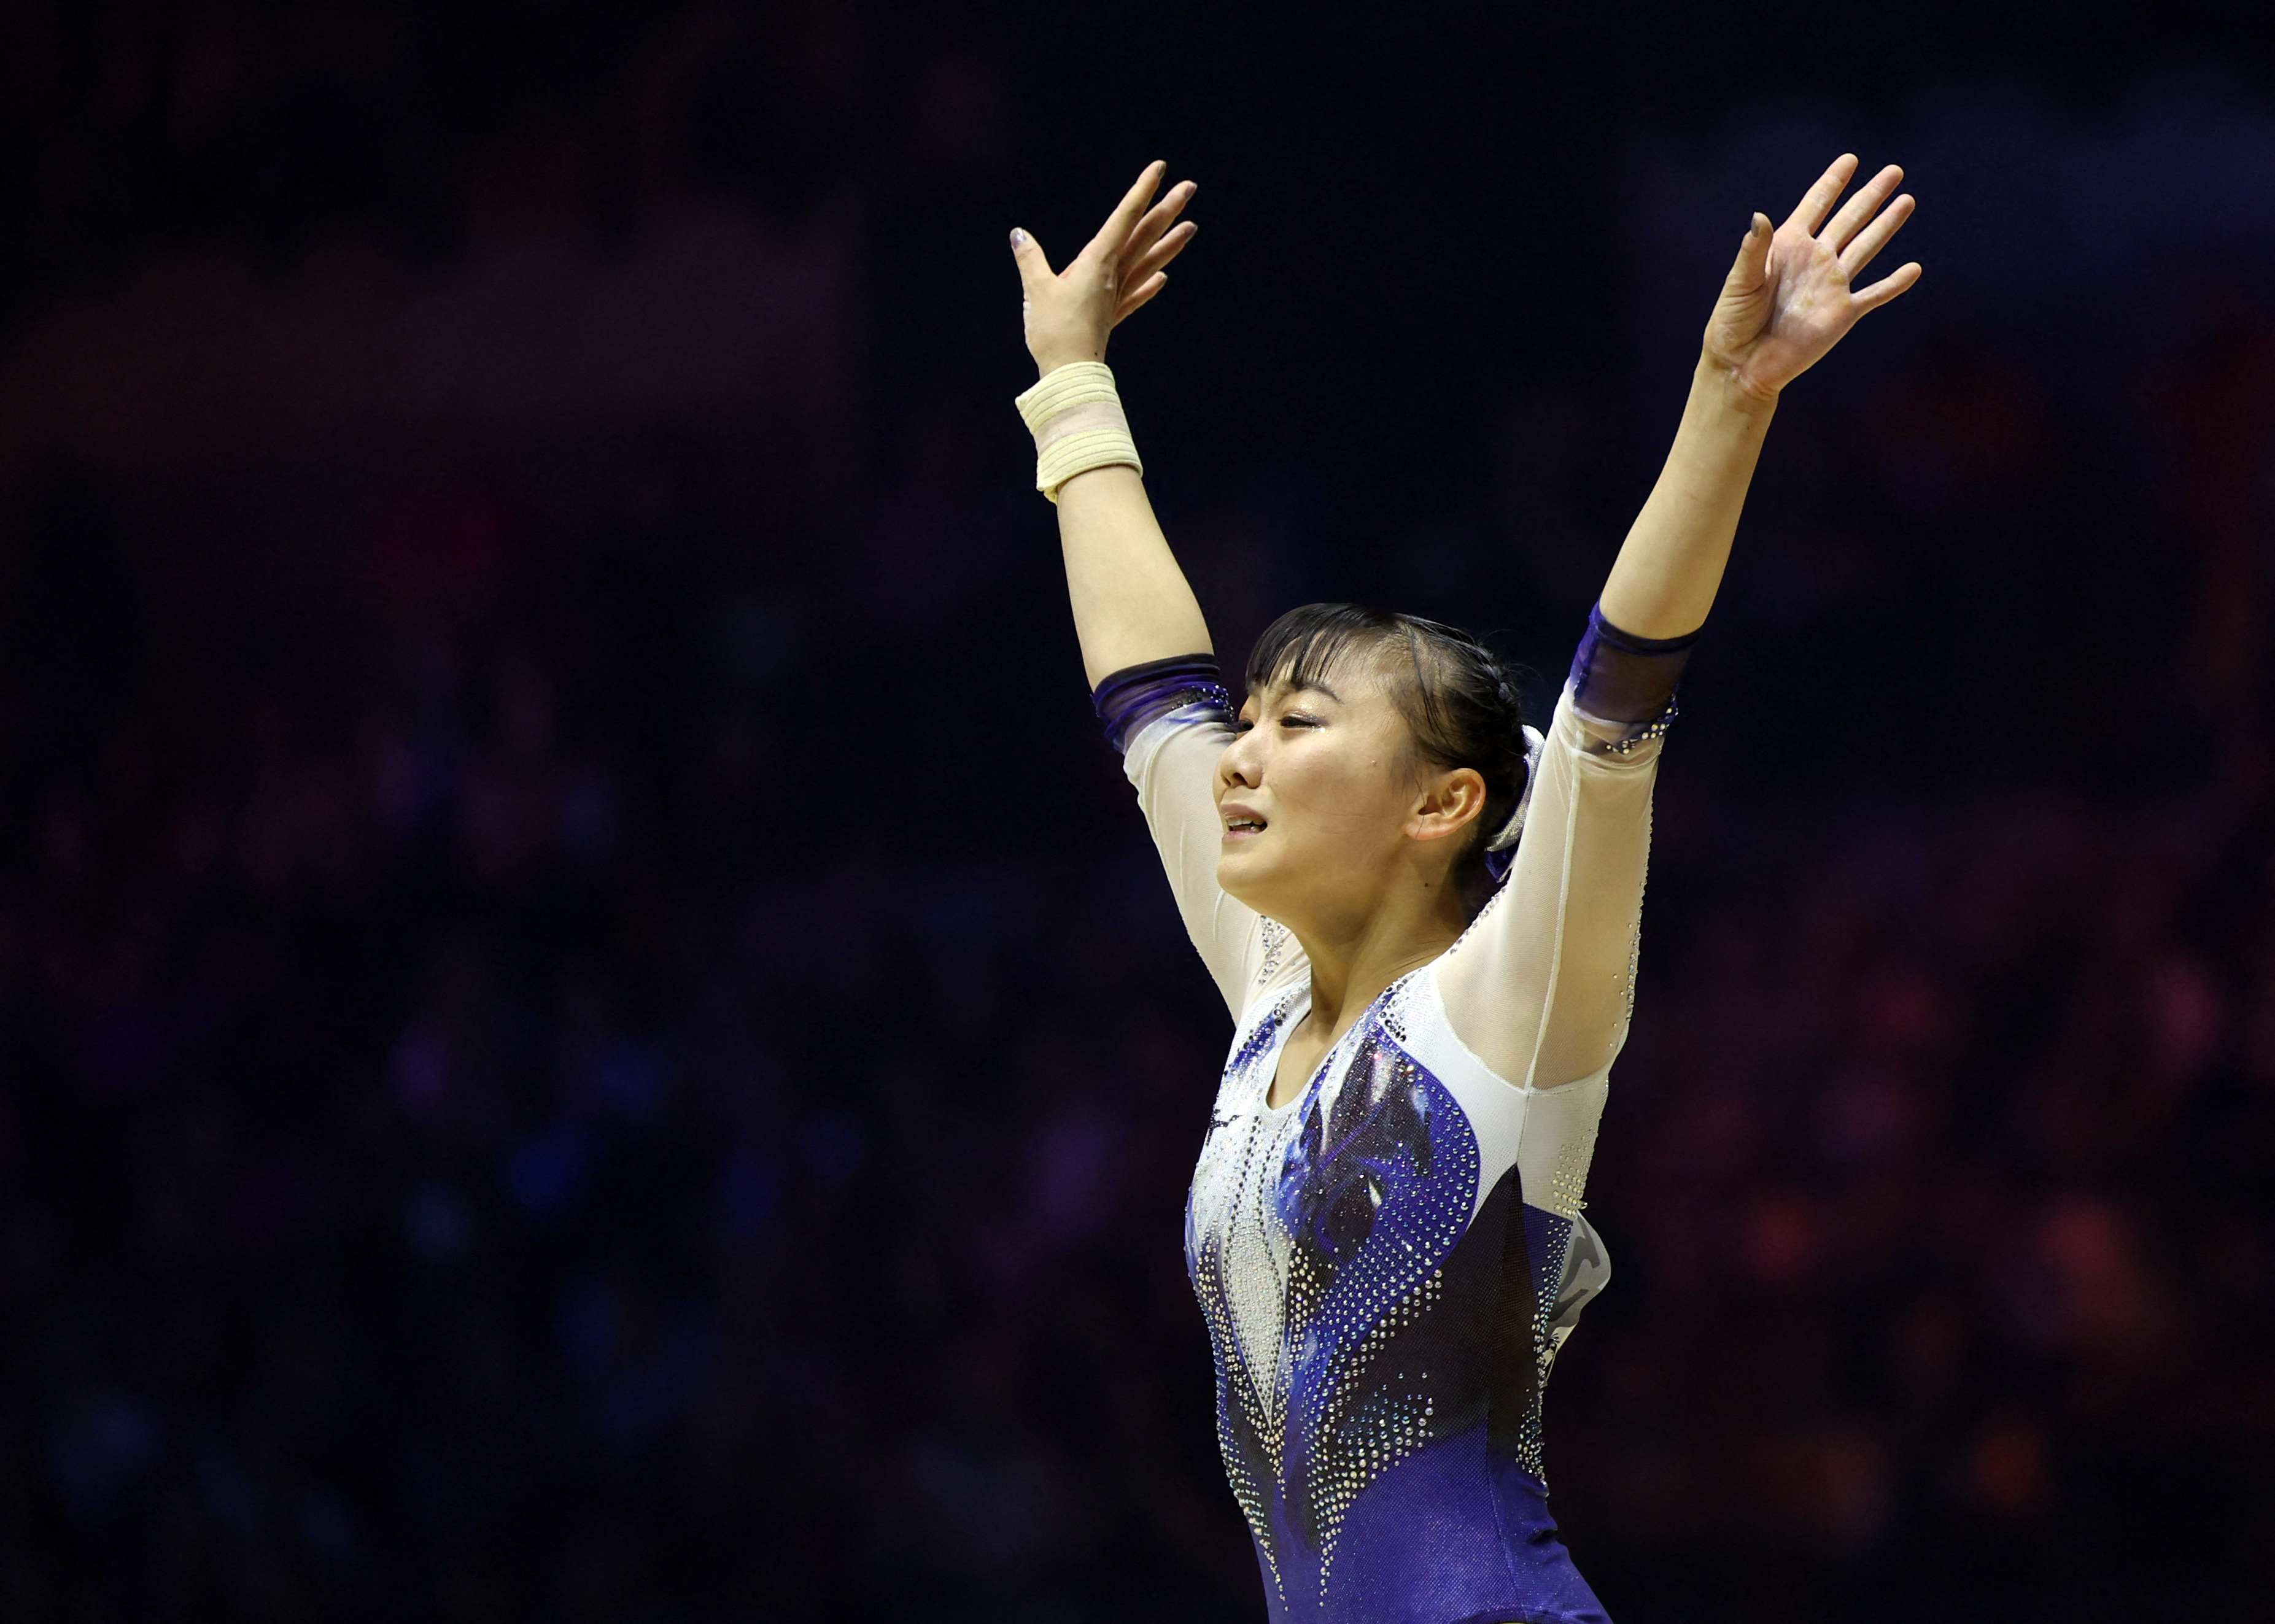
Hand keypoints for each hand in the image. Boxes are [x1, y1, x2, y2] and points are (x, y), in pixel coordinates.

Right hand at [1011, 161, 1197, 375]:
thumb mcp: (1036, 290)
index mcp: (1098, 262)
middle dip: (1166, 209)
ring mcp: (1116, 297)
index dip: (1141, 191)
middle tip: (1189, 187)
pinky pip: (1136, 297)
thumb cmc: (1053, 331)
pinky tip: (1163, 279)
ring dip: (1169, 244)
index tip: (1159, 169)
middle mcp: (1114, 276)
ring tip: (1191, 227)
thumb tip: (1019, 234)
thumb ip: (1030, 259)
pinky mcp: (1112, 318)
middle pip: (1144, 236)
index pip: (1124, 217)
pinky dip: (1149, 286)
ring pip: (1148, 263)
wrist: (1069, 374)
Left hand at [1704, 154, 1920, 400]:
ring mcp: (1831, 285)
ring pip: (1866, 247)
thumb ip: (1753, 250)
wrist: (1743, 364)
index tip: (1850, 160)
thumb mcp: (1740, 282)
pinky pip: (1875, 295)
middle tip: (1894, 171)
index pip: (1815, 205)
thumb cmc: (1733, 321)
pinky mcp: (1843, 313)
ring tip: (1906, 200)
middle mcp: (1815, 259)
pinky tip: (1914, 269)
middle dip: (1871, 195)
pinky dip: (1894, 284)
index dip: (1832, 182)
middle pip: (1850, 219)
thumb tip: (1759, 217)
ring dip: (1887, 225)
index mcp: (1788, 246)